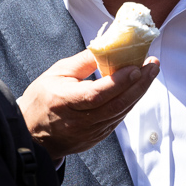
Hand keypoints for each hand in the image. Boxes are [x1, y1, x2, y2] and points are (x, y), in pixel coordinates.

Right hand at [17, 49, 160, 160]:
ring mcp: (88, 133)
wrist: (33, 135)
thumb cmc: (42, 99)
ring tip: (149, 73)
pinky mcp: (95, 138)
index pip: (97, 94)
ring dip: (138, 93)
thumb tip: (107, 47)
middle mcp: (78, 121)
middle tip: (152, 66)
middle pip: (115, 105)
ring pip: (120, 113)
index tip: (136, 66)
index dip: (119, 82)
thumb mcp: (56, 73)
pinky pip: (117, 119)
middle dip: (139, 84)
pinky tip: (136, 89)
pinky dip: (129, 103)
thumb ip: (82, 62)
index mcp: (64, 102)